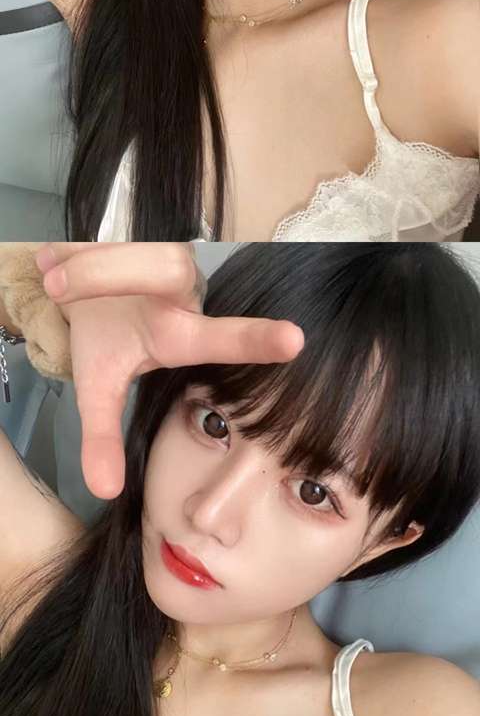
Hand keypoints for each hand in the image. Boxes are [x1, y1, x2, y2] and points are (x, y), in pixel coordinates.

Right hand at [35, 244, 303, 501]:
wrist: (74, 285)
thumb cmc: (104, 338)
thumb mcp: (96, 389)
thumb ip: (103, 438)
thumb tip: (104, 491)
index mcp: (178, 334)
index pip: (221, 338)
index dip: (254, 340)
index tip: (296, 340)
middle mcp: (183, 288)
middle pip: (164, 269)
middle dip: (103, 272)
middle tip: (57, 284)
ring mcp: (165, 249)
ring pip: (128, 248)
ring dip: (83, 266)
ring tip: (52, 279)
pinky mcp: (144, 223)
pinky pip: (105, 233)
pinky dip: (73, 253)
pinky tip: (56, 260)